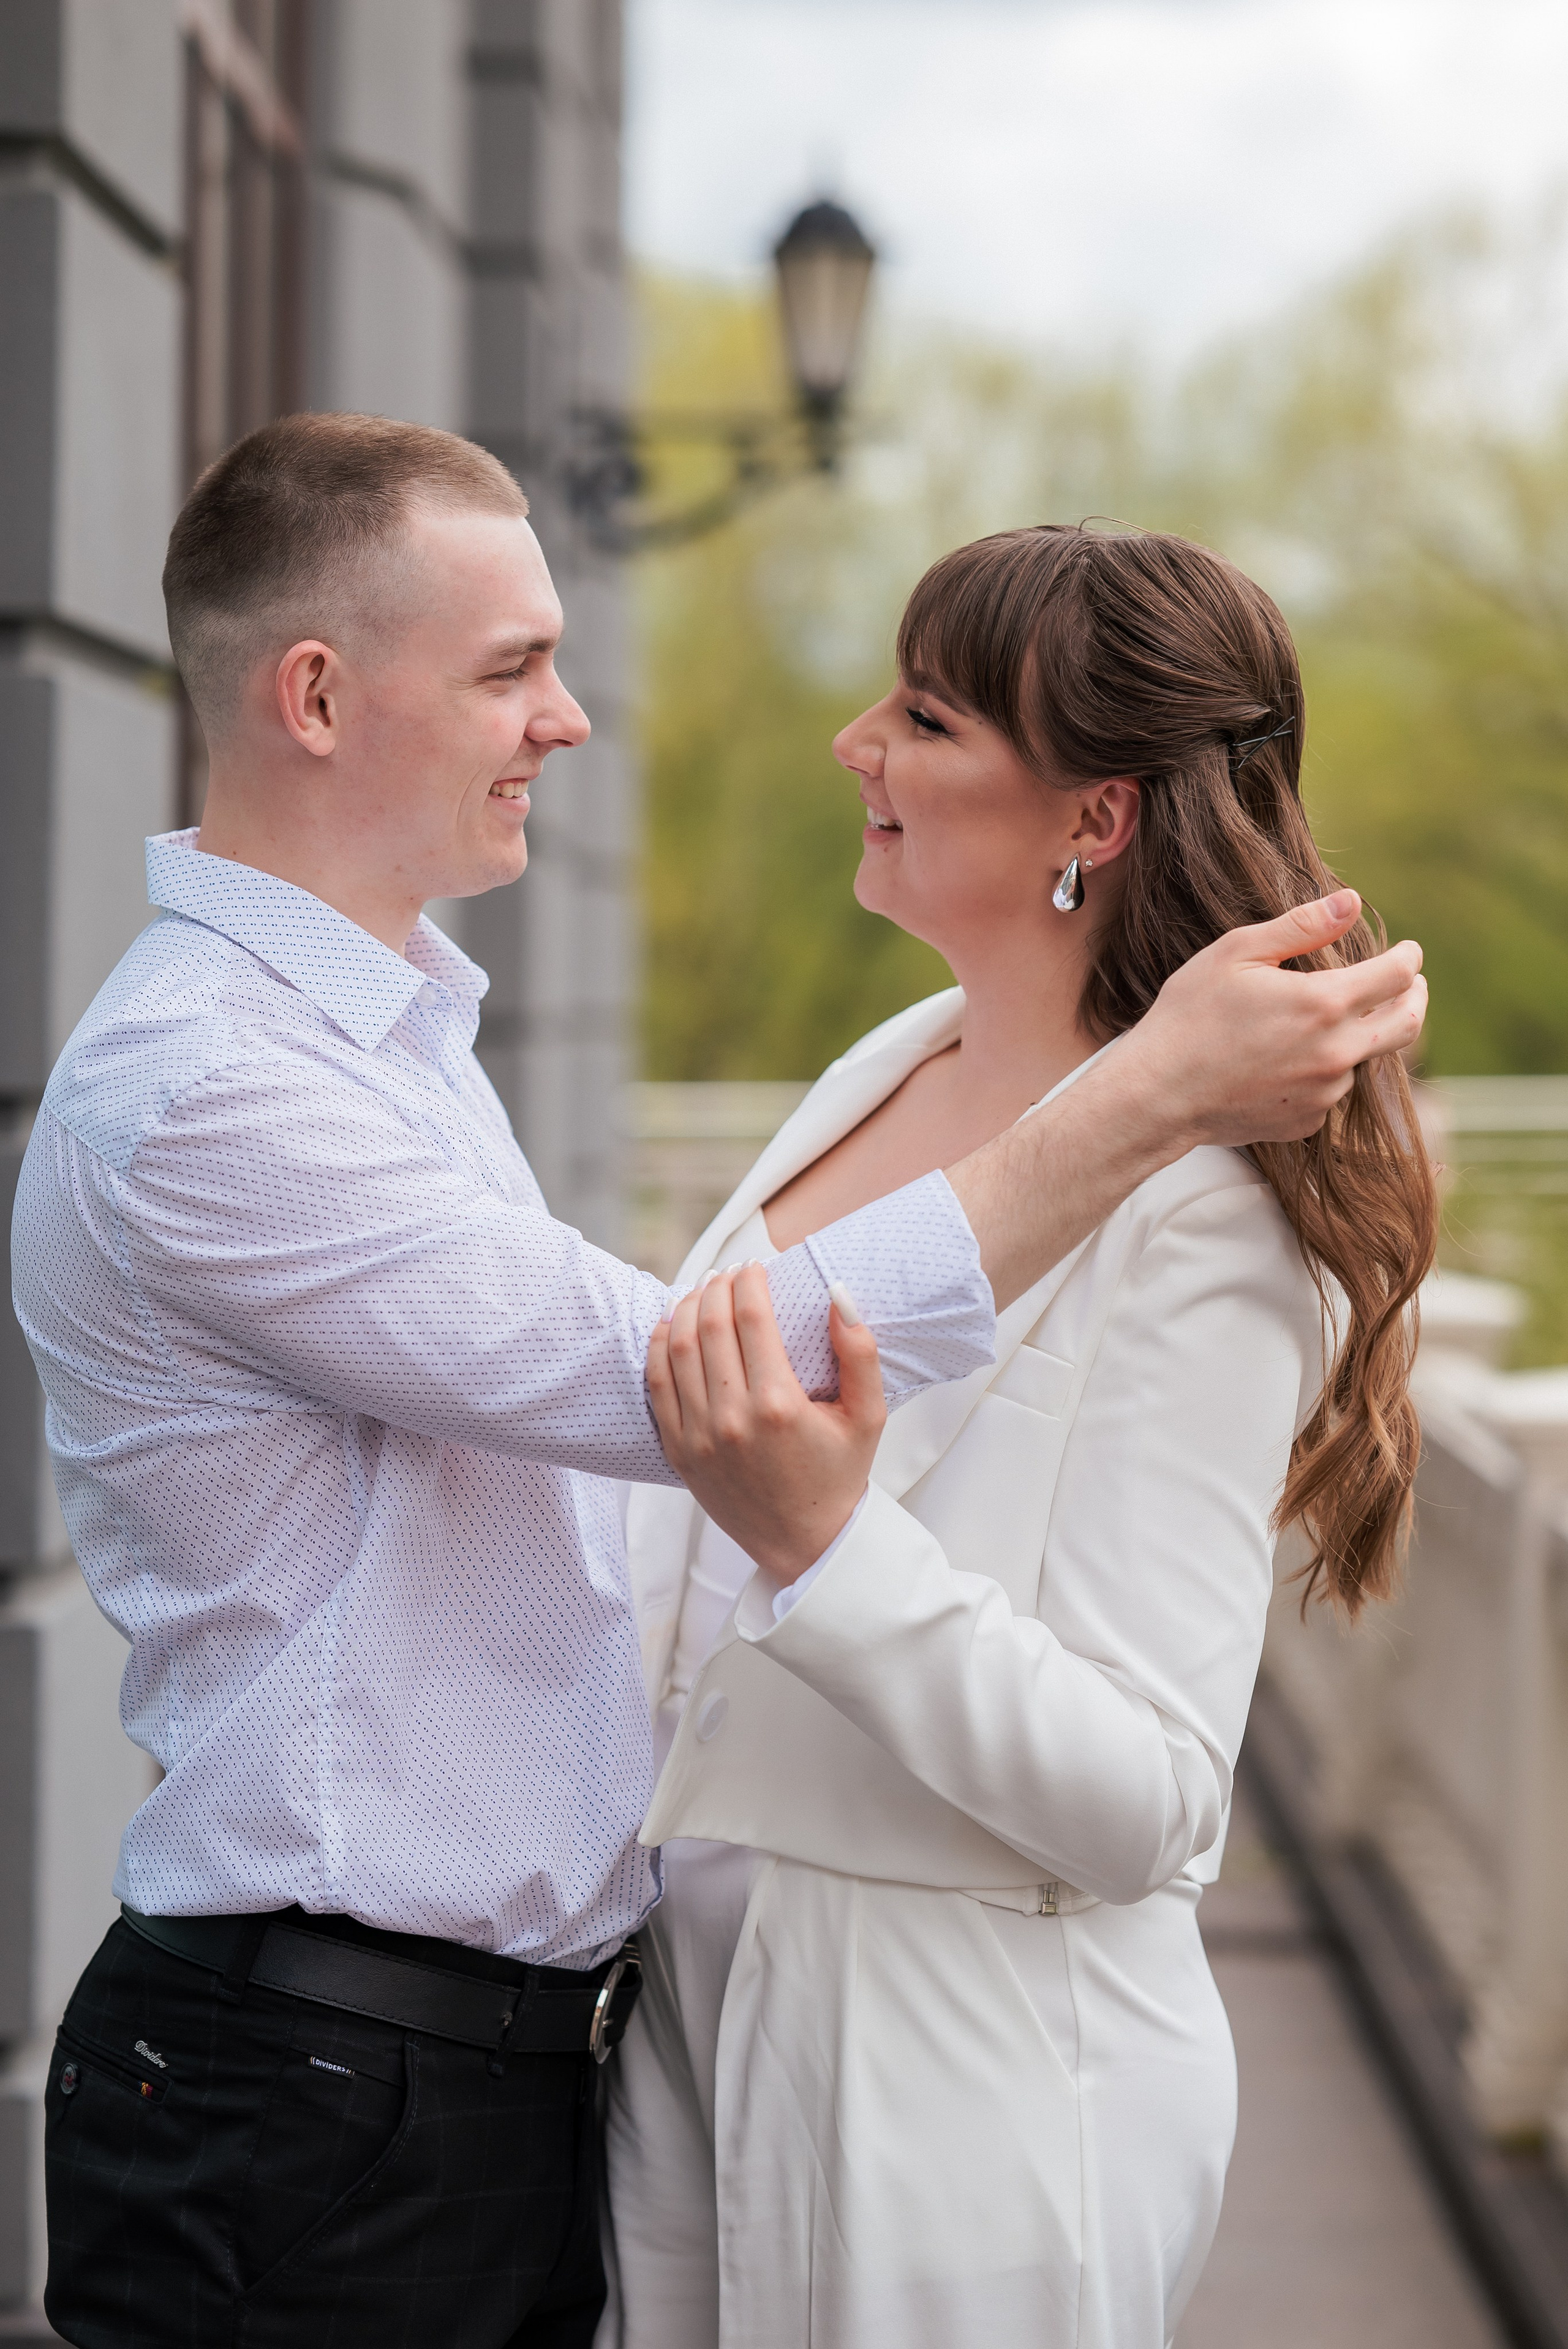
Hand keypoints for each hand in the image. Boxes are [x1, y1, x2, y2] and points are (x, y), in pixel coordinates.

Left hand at [647, 1266, 885, 1584]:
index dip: (749, 1281)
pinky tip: (671, 1325)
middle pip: (711, 1325)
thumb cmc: (840, 1475)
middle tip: (728, 1274)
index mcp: (779, 1404)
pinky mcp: (678, 1452)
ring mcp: (698, 1437)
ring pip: (677, 1349)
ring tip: (701, 1291)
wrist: (805, 1544)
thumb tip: (838, 1293)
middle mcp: (732, 1419)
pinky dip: (658, 1347)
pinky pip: (656, 1386)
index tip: (755, 1267)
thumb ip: (859, 1351)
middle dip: (717, 1287)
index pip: (751, 1317)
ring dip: (687, 1309)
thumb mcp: (869, 1415)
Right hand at [1121, 890, 1427, 1149]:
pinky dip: (1321, 1072)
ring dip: (1356, 1038)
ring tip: (1318, 1024)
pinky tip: (1285, 1062)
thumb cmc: (1190, 1016)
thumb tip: (1353, 902)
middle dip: (1416, 999)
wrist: (1158, 1093)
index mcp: (1324, 1003)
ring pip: (1363, 1059)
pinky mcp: (1308, 1120)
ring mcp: (1325, 1092)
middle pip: (1407, 1025)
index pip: (1397, 975)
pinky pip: (1329, 1091)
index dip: (1408, 958)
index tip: (1409, 952)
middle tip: (1412, 986)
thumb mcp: (1237, 953)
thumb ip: (1302, 926)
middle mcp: (1336, 1052)